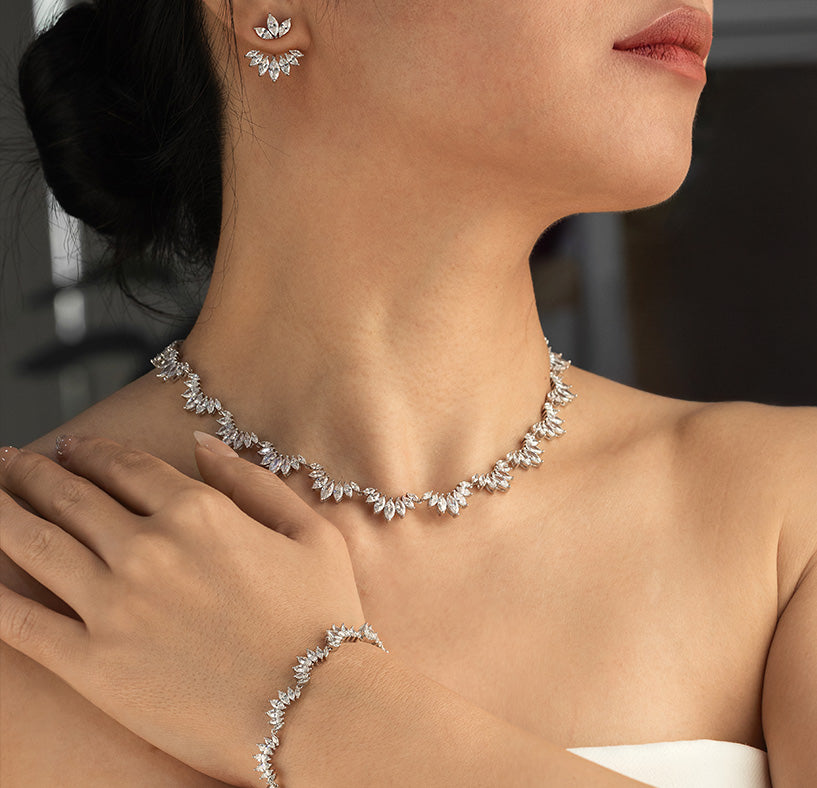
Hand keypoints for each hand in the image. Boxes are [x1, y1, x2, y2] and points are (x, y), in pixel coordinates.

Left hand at [0, 434, 366, 785]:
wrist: (317, 709)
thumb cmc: (324, 618)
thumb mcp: (310, 531)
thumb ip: (252, 481)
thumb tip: (203, 445)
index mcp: (199, 513)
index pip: (126, 466)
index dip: (92, 450)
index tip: (72, 446)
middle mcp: (147, 549)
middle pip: (70, 495)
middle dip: (34, 471)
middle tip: (11, 460)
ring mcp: (113, 606)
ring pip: (34, 543)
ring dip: (1, 511)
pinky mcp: (93, 665)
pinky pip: (22, 621)